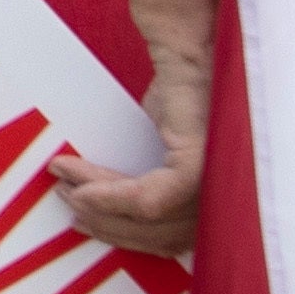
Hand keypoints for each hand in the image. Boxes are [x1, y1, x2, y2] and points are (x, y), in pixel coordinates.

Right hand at [45, 50, 221, 257]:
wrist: (186, 53)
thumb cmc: (179, 96)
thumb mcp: (163, 150)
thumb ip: (154, 184)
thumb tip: (115, 213)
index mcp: (224, 201)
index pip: (176, 240)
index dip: (130, 239)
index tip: (92, 226)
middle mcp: (228, 200)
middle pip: (162, 237)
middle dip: (108, 226)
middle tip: (70, 207)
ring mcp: (216, 186)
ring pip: (149, 221)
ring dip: (100, 207)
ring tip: (65, 187)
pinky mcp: (197, 169)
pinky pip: (147, 199)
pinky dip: (108, 196)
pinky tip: (81, 187)